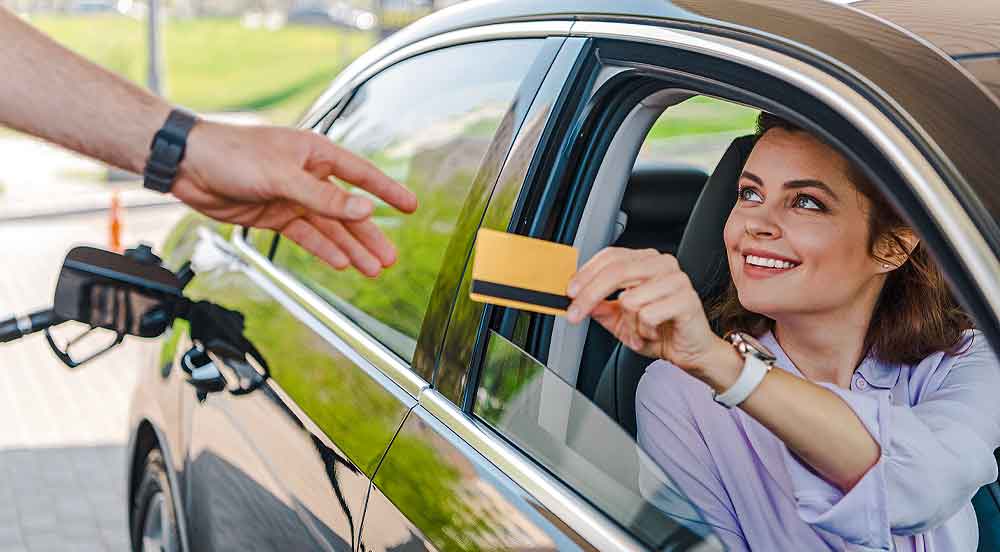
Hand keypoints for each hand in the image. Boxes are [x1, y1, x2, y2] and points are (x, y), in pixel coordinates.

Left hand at [173, 121, 417, 276]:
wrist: (188, 166)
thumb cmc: (232, 154)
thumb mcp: (283, 176)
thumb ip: (324, 197)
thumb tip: (363, 209)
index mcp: (315, 153)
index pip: (361, 174)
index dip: (387, 191)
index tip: (411, 206)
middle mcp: (308, 175)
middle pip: (348, 210)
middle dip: (369, 235)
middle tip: (390, 257)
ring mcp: (292, 197)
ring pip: (329, 228)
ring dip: (350, 248)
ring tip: (372, 268)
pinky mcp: (275, 215)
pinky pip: (306, 236)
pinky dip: (322, 250)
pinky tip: (340, 263)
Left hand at [566, 247, 724, 372]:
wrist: (690, 352)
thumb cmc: (660, 331)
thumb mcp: (619, 319)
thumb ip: (599, 306)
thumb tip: (576, 299)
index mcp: (646, 261)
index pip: (610, 256)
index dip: (586, 273)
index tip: (569, 293)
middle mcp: (662, 264)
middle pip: (615, 271)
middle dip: (590, 296)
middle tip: (575, 315)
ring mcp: (676, 280)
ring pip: (629, 299)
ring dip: (627, 325)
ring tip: (637, 333)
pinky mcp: (686, 300)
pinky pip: (647, 315)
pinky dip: (643, 331)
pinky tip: (652, 334)